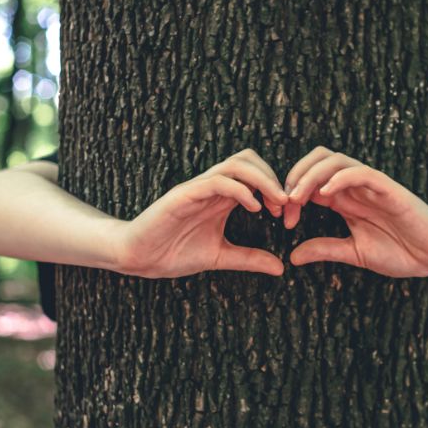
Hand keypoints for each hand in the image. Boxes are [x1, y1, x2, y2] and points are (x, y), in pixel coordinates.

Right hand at [114, 149, 288, 276]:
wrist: (137, 256)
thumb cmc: (172, 252)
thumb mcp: (220, 257)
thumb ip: (249, 258)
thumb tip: (281, 267)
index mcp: (221, 197)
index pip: (255, 173)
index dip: (277, 187)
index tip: (290, 212)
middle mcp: (211, 186)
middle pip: (248, 159)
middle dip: (274, 177)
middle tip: (287, 204)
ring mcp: (198, 187)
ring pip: (236, 164)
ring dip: (263, 179)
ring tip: (277, 202)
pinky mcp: (184, 194)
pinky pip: (217, 181)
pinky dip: (240, 190)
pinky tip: (253, 208)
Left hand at [282, 147, 427, 276]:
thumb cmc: (400, 252)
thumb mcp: (353, 252)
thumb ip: (325, 249)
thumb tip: (292, 257)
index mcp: (346, 199)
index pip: (310, 180)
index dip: (290, 194)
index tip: (282, 219)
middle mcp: (356, 187)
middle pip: (318, 160)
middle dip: (295, 176)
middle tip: (284, 203)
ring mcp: (372, 185)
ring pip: (335, 160)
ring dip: (311, 174)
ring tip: (297, 196)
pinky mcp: (389, 188)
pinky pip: (361, 172)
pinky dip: (339, 177)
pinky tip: (325, 194)